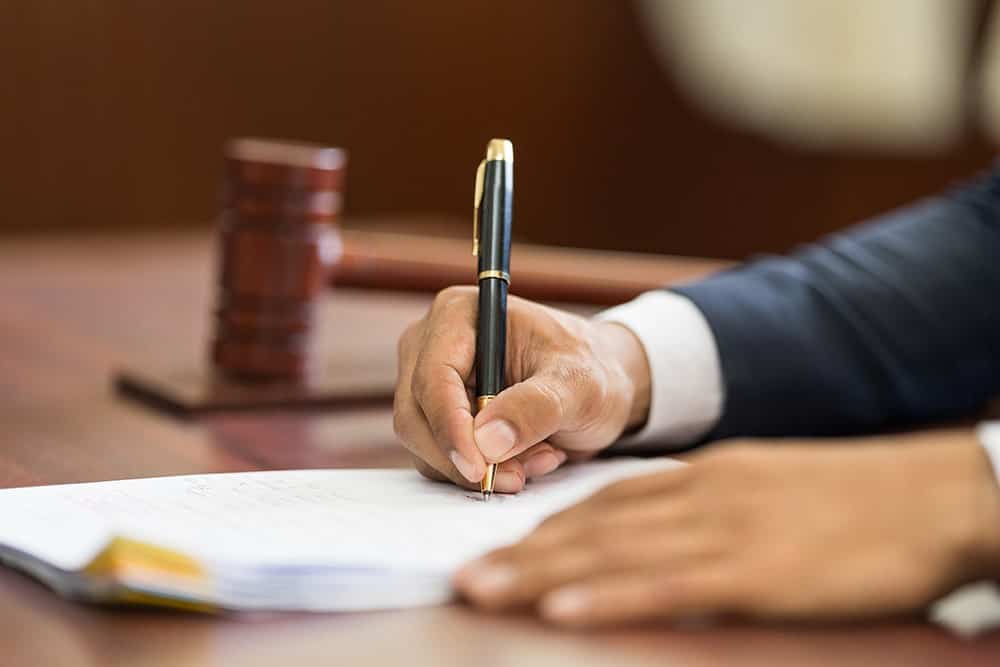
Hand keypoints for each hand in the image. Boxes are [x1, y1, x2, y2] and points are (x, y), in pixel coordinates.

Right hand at [394, 287, 650, 492]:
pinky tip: (527, 459)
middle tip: (519, 477)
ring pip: (425, 446)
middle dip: (467, 456)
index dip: (450, 428)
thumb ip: (536, 408)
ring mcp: (430, 384)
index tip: (478, 469)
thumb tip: (486, 441)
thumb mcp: (580, 386)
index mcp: (459, 314)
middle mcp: (432, 344)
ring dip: (482, 468)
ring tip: (542, 456)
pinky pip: (441, 460)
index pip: (433, 378)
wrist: (602, 385)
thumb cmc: (592, 370)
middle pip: (416, 417)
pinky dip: (483, 472)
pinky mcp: (439, 418)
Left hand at [455, 430, 999, 626]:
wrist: (933, 493)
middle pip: (594, 525)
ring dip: (540, 573)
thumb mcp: (768, 487)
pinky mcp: (756, 572)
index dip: (549, 526)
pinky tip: (563, 610)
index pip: (608, 501)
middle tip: (463, 573)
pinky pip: (666, 586)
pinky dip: (608, 598)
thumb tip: (661, 532)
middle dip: (523, 551)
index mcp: (704, 475)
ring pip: (613, 552)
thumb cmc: (854, 499)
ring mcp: (725, 530)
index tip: (503, 545)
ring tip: (482, 588)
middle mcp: (700, 495)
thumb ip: (712, 505)